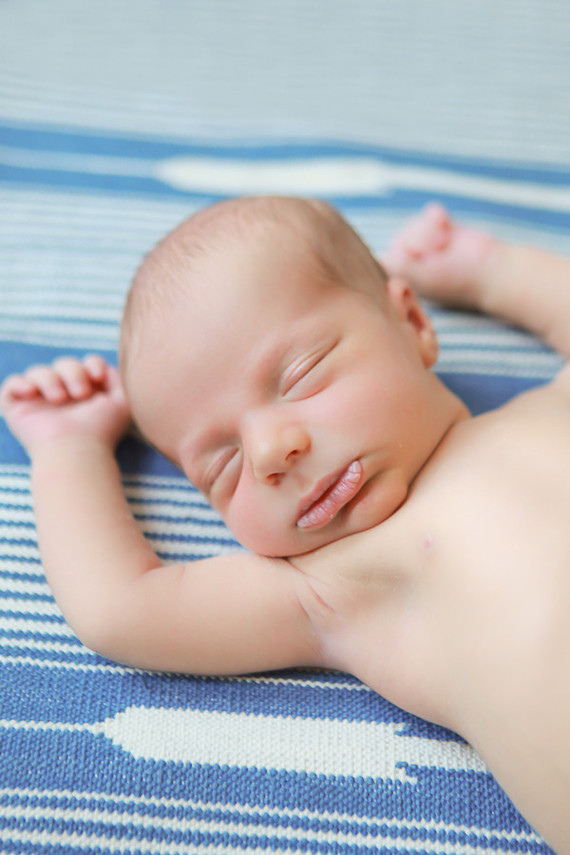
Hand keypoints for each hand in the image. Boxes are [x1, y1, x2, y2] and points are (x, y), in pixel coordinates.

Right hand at [1, 355, 130, 456]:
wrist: (77, 451)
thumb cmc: (101, 430)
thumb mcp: (122, 402)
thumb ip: (119, 380)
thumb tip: (104, 368)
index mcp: (86, 395)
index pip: (85, 366)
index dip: (91, 364)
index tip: (98, 377)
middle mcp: (63, 397)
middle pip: (64, 364)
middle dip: (73, 372)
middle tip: (80, 393)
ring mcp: (39, 403)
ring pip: (38, 371)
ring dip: (50, 379)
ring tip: (59, 399)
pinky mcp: (17, 410)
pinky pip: (11, 385)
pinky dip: (19, 384)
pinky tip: (32, 392)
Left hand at [382, 203, 496, 308]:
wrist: (490, 270)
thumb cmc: (456, 279)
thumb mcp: (422, 276)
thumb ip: (397, 264)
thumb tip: (380, 252)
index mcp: (402, 276)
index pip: (388, 257)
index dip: (404, 255)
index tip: (421, 265)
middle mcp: (410, 259)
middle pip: (401, 237)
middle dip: (420, 242)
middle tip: (438, 257)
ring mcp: (424, 242)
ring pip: (414, 224)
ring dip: (431, 231)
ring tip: (445, 246)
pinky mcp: (439, 227)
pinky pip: (430, 212)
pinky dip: (438, 218)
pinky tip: (448, 230)